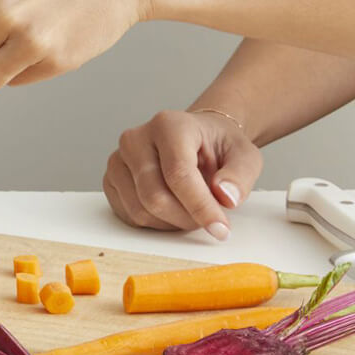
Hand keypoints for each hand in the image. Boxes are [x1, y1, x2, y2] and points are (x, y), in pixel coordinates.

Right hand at [103, 109, 262, 239]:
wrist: (196, 140)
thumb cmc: (217, 147)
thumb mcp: (244, 155)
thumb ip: (240, 175)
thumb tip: (225, 197)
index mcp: (169, 125)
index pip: (178, 173)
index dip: (200, 206)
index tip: (221, 229)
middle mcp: (136, 138)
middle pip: (154, 196)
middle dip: (186, 218)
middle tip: (210, 220)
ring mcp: (118, 159)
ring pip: (140, 210)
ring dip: (172, 223)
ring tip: (192, 210)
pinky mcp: (110, 180)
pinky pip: (129, 215)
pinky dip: (155, 223)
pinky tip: (172, 210)